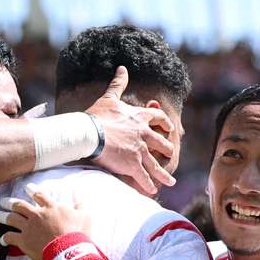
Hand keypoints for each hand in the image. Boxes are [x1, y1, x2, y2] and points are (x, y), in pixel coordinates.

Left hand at [0, 186, 92, 259]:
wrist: (69, 250)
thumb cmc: (78, 233)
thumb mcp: (84, 215)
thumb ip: (80, 204)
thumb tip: (79, 194)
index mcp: (50, 207)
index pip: (38, 195)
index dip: (31, 190)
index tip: (27, 188)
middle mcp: (37, 214)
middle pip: (19, 205)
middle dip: (10, 202)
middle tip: (4, 201)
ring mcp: (28, 227)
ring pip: (11, 218)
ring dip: (3, 216)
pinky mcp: (23, 240)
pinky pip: (10, 237)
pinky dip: (4, 238)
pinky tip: (2, 240)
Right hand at [85, 66, 176, 194]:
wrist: (89, 133)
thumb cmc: (97, 116)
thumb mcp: (110, 97)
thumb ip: (118, 84)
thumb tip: (122, 68)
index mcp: (139, 118)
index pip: (158, 118)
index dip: (164, 123)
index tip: (169, 128)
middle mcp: (144, 134)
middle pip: (162, 143)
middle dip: (166, 150)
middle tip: (170, 155)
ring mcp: (140, 150)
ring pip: (156, 165)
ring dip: (163, 174)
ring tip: (170, 182)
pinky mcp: (134, 165)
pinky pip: (145, 177)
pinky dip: (149, 185)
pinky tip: (153, 191)